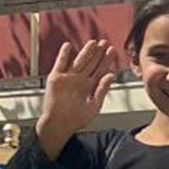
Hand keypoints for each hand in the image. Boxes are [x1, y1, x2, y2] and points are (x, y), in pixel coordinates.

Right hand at [36, 40, 115, 155]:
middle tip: (106, 43)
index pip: (100, 70)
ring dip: (85, 52)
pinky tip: (68, 46)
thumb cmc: (76, 119)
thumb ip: (102, 90)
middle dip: (98, 53)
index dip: (106, 60)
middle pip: (91, 63)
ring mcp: (68, 79)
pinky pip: (60, 64)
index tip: (112, 51)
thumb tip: (111, 75)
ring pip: (78, 61)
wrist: (59, 125)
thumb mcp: (94, 105)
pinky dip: (63, 55)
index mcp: (90, 87)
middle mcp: (80, 80)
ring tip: (93, 43)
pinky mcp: (56, 79)